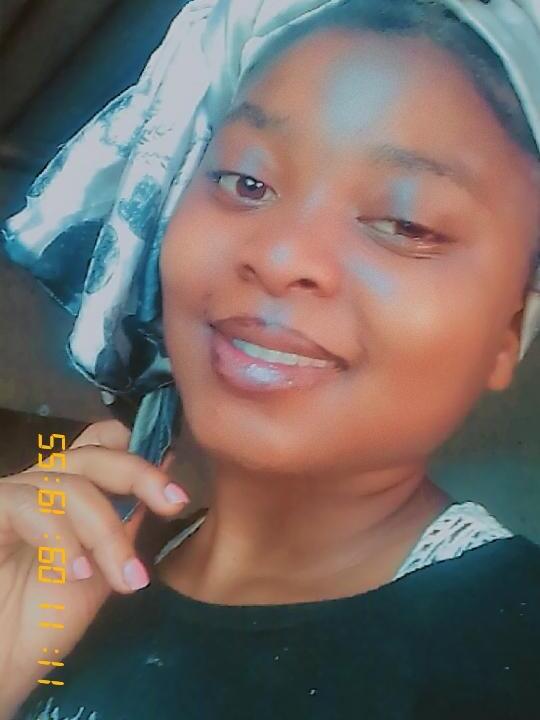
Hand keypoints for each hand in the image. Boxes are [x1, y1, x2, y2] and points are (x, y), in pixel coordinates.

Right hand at [0, 420, 188, 715]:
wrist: (0, 663)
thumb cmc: (46, 620)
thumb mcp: (105, 566)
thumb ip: (131, 516)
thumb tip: (169, 461)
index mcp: (70, 490)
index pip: (103, 441)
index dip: (139, 451)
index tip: (174, 486)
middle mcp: (41, 483)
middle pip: (95, 452)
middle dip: (140, 476)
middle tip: (174, 504)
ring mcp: (12, 494)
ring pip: (71, 484)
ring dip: (106, 532)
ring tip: (125, 579)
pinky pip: (30, 505)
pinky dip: (62, 538)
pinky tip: (76, 573)